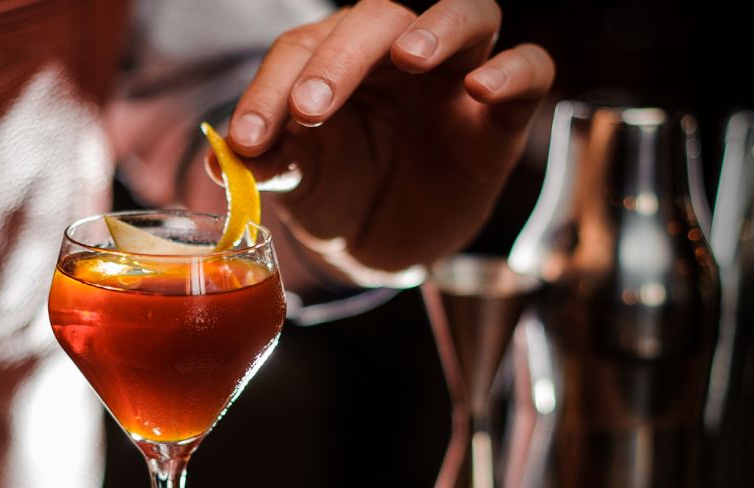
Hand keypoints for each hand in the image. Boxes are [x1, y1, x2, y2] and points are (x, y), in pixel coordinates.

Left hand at [223, 0, 553, 270]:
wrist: (381, 245)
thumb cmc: (337, 192)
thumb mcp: (297, 183)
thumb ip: (268, 163)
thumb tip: (223, 158)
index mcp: (335, 57)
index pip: (304, 48)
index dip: (271, 87)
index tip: (249, 137)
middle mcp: (397, 53)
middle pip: (379, 19)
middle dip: (340, 58)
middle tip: (310, 108)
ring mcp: (456, 75)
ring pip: (467, 14)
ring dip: (437, 27)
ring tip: (408, 56)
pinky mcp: (503, 114)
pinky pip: (530, 67)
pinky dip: (512, 69)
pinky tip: (482, 88)